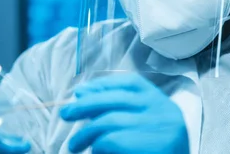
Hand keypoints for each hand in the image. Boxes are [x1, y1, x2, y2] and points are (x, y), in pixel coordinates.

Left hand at [60, 74, 188, 153]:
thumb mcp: (145, 128)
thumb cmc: (154, 153)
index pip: (131, 83)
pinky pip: (110, 141)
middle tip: (65, 114)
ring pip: (108, 121)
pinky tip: (94, 153)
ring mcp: (160, 129)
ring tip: (73, 146)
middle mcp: (164, 112)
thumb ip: (121, 111)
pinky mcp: (153, 147)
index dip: (103, 85)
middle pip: (116, 99)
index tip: (80, 92)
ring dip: (85, 133)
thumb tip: (82, 93)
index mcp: (164, 104)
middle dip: (85, 105)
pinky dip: (96, 148)